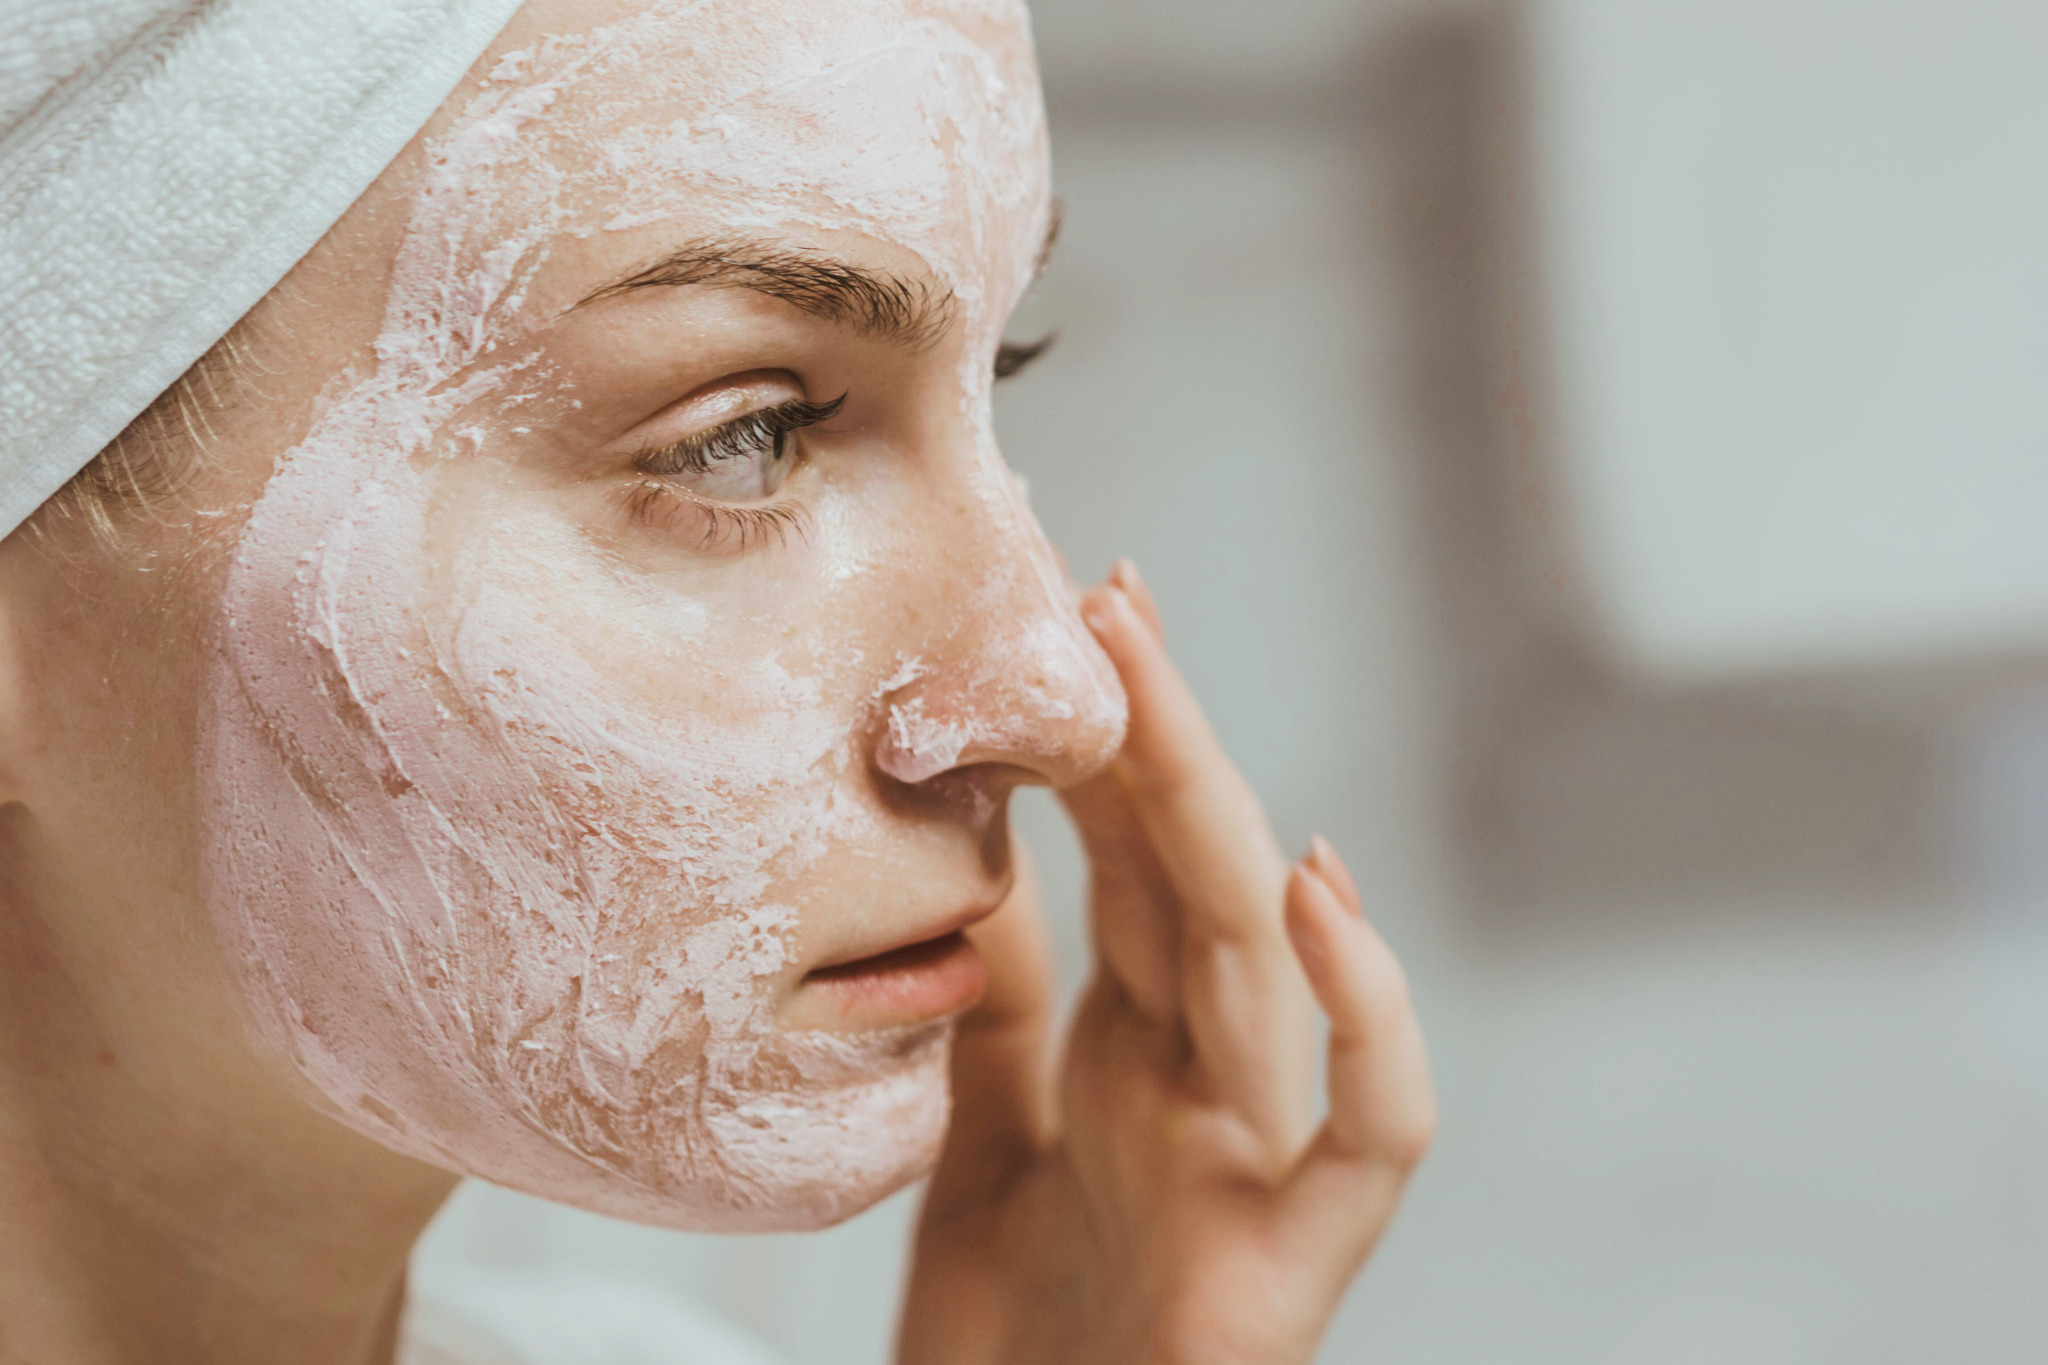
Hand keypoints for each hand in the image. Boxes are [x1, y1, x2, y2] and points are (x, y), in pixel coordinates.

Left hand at [898, 560, 1435, 1364]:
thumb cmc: (1011, 1349)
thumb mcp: (979, 1142)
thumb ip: (1000, 1014)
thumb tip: (981, 865)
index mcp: (1137, 1051)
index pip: (1135, 860)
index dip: (1112, 742)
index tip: (1073, 617)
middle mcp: (1206, 1084)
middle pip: (1193, 879)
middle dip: (1158, 736)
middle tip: (1104, 600)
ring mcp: (1256, 1162)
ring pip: (1263, 961)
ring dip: (1214, 812)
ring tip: (1148, 682)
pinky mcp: (1291, 1263)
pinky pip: (1376, 1134)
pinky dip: (1366, 1015)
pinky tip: (1314, 893)